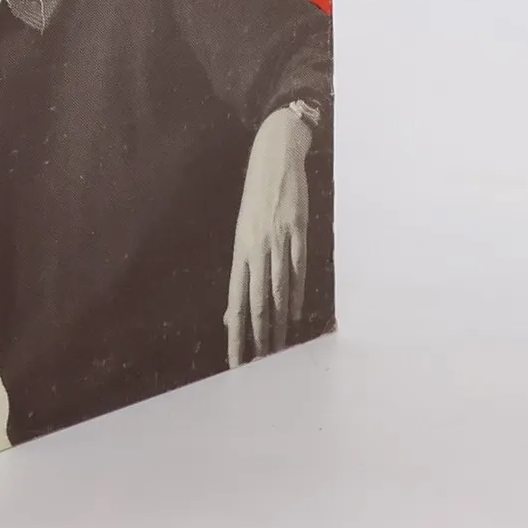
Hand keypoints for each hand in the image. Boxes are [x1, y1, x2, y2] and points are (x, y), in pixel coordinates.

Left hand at [225, 105, 314, 366]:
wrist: (274, 158)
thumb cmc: (257, 200)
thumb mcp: (244, 234)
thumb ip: (242, 274)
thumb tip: (230, 312)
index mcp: (240, 250)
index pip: (235, 302)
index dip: (235, 335)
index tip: (235, 362)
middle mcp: (256, 249)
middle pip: (255, 302)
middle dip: (257, 338)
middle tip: (260, 368)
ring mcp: (277, 240)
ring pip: (277, 291)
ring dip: (277, 324)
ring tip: (278, 351)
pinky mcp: (297, 231)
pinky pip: (297, 269)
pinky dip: (295, 295)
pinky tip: (294, 315)